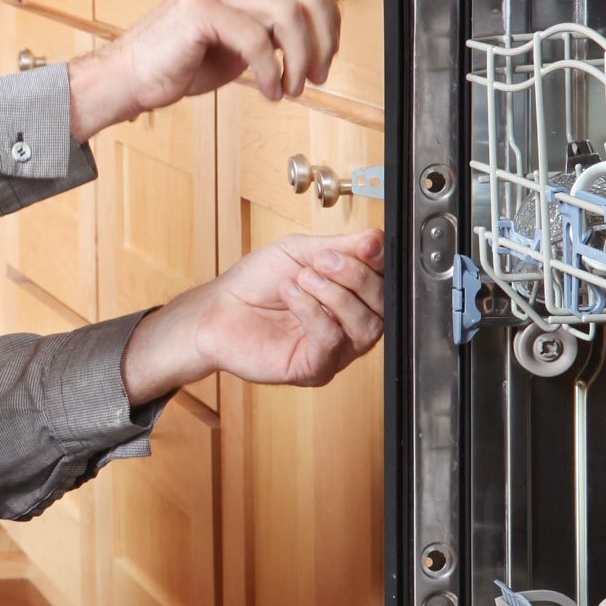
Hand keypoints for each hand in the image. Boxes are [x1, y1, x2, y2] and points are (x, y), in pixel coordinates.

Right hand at [66, 0, 341, 142]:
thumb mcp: (240, 42)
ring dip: (299, 58)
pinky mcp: (199, 11)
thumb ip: (273, 30)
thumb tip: (317, 38)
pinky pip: (255, 38)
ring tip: (292, 88)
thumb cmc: (180, 63)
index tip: (327, 55)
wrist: (130, 78)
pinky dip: (271, 72)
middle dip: (322, 38)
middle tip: (316, 75)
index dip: (329, 18)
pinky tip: (269, 92)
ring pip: (287, 12)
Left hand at [121, 228, 384, 403]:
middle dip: (357, 276)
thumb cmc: (256, 283)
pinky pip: (332, 341)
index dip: (380, 262)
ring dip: (335, 294)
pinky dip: (313, 312)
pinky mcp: (315, 368)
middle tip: (322, 261)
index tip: (365, 245)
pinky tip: (291, 295)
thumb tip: (376, 238)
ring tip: (303, 278)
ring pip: (366, 326)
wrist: (218, 310)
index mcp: (352, 295)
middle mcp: (350, 325)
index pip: (386, 280)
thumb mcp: (301, 251)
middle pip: (383, 305)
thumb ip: (341, 246)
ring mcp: (336, 350)